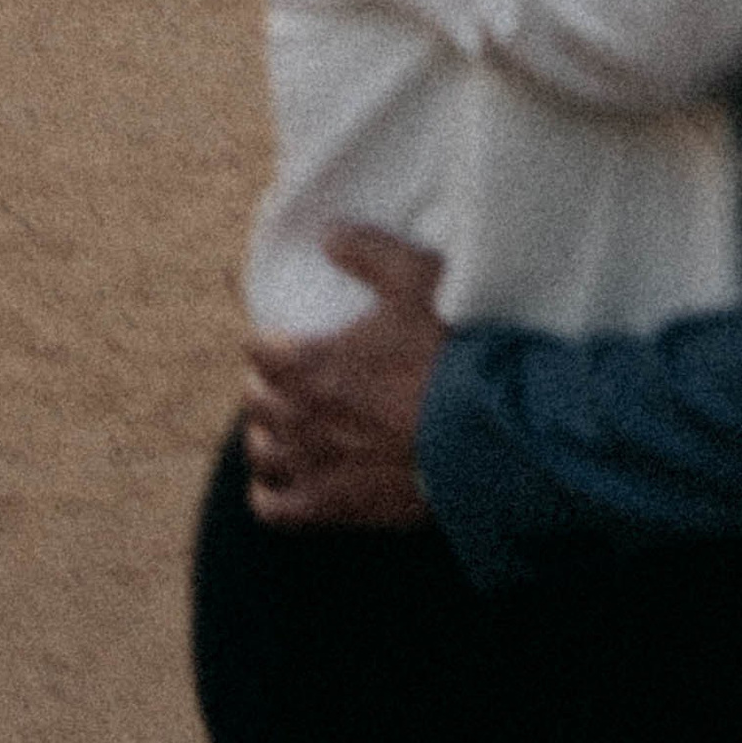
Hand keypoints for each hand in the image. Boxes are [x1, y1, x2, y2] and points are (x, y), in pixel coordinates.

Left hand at [243, 228, 446, 530]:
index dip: (267, 338)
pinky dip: (268, 493)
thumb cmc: (453, 350)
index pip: (258, 349)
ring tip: (286, 423)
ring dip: (266, 433)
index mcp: (313, 363)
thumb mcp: (416, 278)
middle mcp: (303, 418)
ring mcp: (315, 467)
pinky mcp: (334, 507)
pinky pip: (275, 508)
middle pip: (255, 400)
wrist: (485, 430)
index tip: (283, 336)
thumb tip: (327, 234)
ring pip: (261, 452)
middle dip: (264, 383)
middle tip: (285, 375)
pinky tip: (281, 480)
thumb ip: (367, 252)